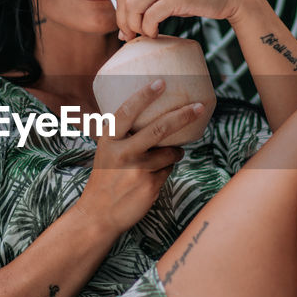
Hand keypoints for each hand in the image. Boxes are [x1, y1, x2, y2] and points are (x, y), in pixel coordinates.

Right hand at [74, 78, 204, 236]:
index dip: (144, 95)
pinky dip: (166, 170)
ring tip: (170, 154)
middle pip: (158, 129)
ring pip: (169, 152)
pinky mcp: (149, 186)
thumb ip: (125, 135)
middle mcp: (122, 152)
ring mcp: (137, 170)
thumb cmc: (105, 177)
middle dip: (183, 115)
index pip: (127, 111)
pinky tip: (151, 178)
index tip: (161, 82)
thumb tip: (158, 115)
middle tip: (199, 107)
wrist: (98, 214)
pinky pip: (168, 170)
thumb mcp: (107, 151)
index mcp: (109, 139)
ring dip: (175, 151)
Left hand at [115, 0, 256, 40]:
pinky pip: (151, 16)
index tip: (127, 30)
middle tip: (131, 37)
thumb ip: (151, 0)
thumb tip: (127, 26)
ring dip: (136, 27)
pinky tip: (156, 34)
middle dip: (124, 23)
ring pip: (133, 8)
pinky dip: (149, 29)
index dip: (121, 15)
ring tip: (147, 35)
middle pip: (124, 0)